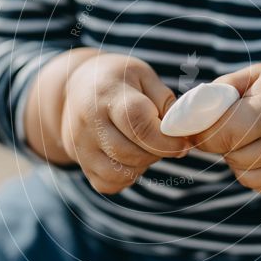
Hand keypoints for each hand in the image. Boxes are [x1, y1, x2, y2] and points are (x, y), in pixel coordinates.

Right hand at [60, 53, 190, 193]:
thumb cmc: (118, 80)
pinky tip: (131, 158)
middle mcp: (88, 122)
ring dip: (143, 166)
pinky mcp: (81, 163)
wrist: (77, 86)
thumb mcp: (144, 77)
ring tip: (146, 147)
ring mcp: (80, 145)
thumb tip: (183, 132)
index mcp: (107, 94)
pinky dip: (126, 178)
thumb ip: (165, 102)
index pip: (137, 123)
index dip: (165, 139)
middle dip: (157, 152)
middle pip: (130, 152)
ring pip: (119, 173)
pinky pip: (109, 183)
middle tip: (165, 142)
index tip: (182, 143)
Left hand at [189, 63, 260, 193]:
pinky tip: (257, 150)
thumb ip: (220, 90)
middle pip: (232, 154)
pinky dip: (248, 170)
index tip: (197, 126)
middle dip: (220, 142)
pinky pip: (255, 183)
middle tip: (226, 127)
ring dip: (234, 157)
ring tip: (245, 137)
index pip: (226, 132)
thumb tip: (189, 111)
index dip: (204, 132)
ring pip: (241, 172)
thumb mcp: (254, 75)